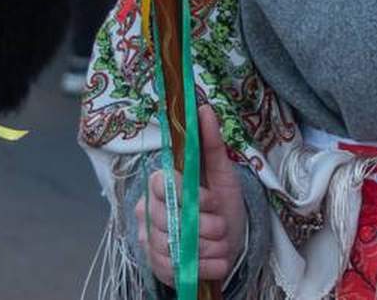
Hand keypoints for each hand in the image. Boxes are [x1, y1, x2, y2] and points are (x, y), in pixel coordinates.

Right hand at [135, 104, 249, 285]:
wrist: (229, 238)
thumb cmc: (223, 202)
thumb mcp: (222, 172)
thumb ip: (211, 143)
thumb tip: (204, 108)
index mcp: (161, 184)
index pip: (161, 183)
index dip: (189, 195)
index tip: (213, 201)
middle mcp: (147, 210)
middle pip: (167, 218)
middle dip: (204, 225)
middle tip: (223, 226)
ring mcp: (148, 238)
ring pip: (171, 244)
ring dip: (206, 247)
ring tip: (223, 244)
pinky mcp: (154, 264)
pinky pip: (173, 268)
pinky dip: (202, 266)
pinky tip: (216, 262)